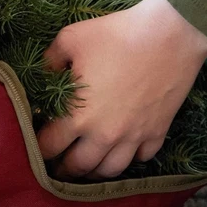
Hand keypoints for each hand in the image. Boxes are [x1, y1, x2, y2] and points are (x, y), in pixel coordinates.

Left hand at [38, 0, 206, 179]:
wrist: (171, 34)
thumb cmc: (117, 34)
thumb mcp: (70, 39)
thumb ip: (50, 61)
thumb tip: (43, 75)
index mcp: (79, 116)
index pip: (50, 147)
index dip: (39, 150)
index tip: (36, 148)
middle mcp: (104, 135)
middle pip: (78, 167)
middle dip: (63, 170)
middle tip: (57, 167)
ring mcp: (133, 137)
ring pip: (111, 170)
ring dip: (95, 172)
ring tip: (88, 166)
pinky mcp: (157, 132)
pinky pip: (141, 158)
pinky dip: (130, 158)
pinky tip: (124, 150)